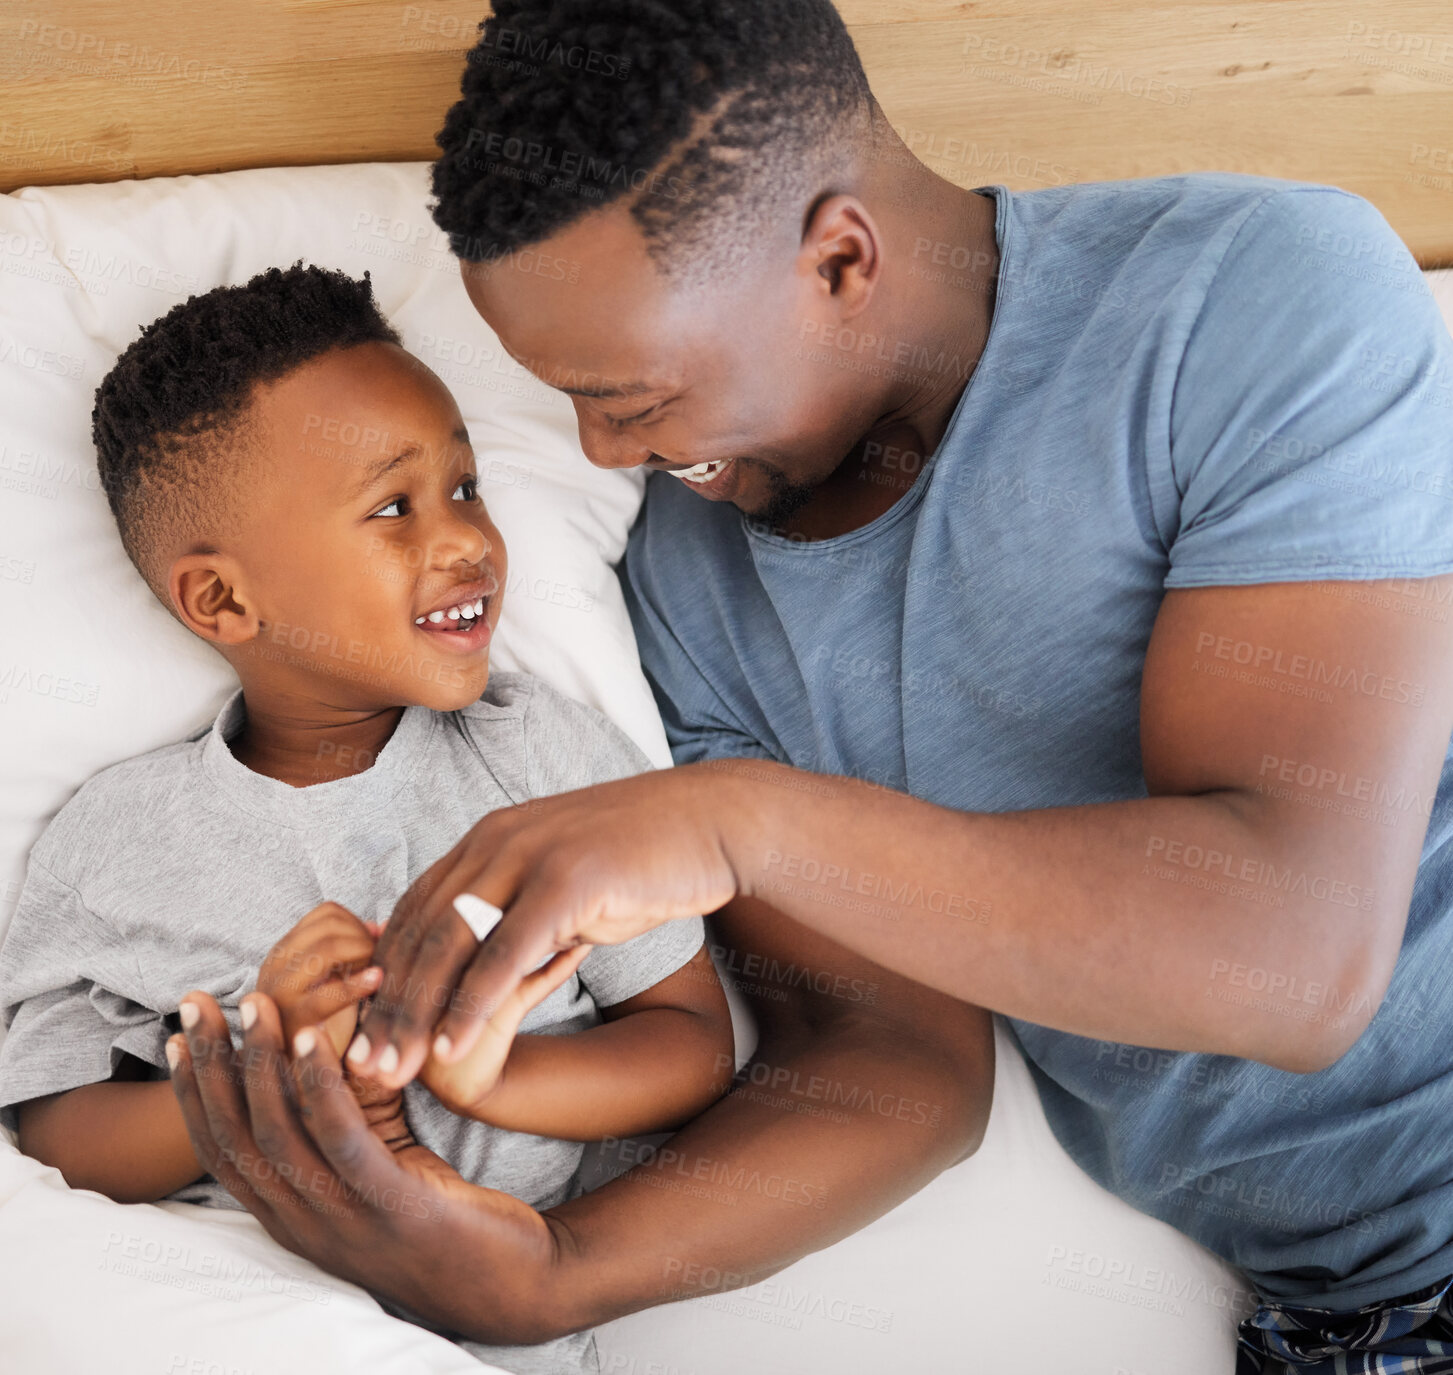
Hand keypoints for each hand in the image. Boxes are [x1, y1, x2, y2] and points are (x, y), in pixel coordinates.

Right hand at [167, 991, 569, 1345]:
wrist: (514, 1280)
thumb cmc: (444, 1217)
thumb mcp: (372, 1177)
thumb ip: (335, 1140)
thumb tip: (307, 1067)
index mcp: (292, 1218)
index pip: (223, 1153)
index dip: (194, 1096)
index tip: (180, 1039)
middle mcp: (304, 1223)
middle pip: (237, 1138)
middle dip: (210, 1066)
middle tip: (196, 1004)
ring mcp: (344, 1219)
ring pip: (279, 1133)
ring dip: (260, 1063)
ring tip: (255, 1005)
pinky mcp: (391, 1204)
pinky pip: (341, 1138)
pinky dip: (319, 1086)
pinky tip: (311, 1038)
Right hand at [257, 902, 382, 1056]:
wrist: (298, 1077)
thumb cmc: (324, 1024)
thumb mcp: (335, 979)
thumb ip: (357, 948)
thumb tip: (386, 925)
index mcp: (285, 950)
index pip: (328, 912)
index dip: (361, 923)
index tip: (376, 946)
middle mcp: (275, 965)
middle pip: (331, 926)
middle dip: (365, 938)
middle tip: (380, 962)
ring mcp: (280, 991)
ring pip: (328, 948)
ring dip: (363, 954)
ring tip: (377, 976)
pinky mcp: (294, 1020)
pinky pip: (329, 994)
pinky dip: (358, 984)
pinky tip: (377, 981)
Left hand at [350, 763, 747, 1090]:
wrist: (712, 822)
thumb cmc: (643, 857)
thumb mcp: (564, 877)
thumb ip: (517, 902)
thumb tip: (481, 947)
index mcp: (490, 838)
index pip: (416, 912)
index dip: (386, 975)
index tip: (364, 1031)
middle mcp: (497, 840)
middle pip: (422, 932)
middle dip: (387, 1006)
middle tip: (361, 1069)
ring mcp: (531, 855)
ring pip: (451, 945)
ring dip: (415, 1014)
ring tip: (393, 1072)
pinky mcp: (567, 879)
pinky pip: (505, 953)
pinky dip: (472, 1004)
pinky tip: (451, 1049)